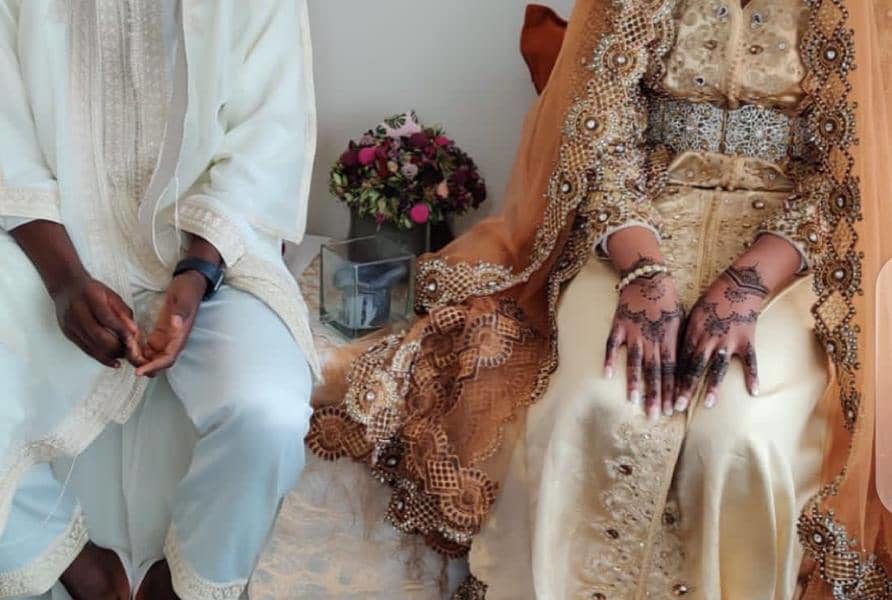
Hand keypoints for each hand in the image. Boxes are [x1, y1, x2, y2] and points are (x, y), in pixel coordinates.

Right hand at [52, 272, 144, 367]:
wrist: (66, 287)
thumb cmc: (93, 291)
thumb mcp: (112, 296)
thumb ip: (123, 313)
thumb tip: (134, 332)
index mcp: (90, 298)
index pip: (107, 318)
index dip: (121, 331)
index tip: (133, 340)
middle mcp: (77, 312)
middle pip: (98, 336)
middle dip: (117, 347)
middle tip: (130, 352)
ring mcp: (70, 324)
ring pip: (91, 346)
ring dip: (110, 355)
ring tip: (123, 357)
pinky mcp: (68, 334)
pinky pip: (85, 349)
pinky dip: (100, 357)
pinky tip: (112, 361)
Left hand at [136, 271, 204, 376]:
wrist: (189, 284)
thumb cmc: (188, 291)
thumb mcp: (185, 299)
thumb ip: (181, 312)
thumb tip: (176, 324)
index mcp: (180, 337)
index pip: (167, 359)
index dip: (153, 366)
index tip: (139, 371)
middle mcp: (172, 342)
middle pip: (158, 363)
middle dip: (142, 364)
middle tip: (126, 355)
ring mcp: (165, 339)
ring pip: (150, 357)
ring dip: (138, 358)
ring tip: (124, 348)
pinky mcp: (158, 334)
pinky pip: (146, 348)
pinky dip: (136, 349)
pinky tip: (127, 342)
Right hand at [604, 262, 683, 419]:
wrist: (648, 277)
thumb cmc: (668, 299)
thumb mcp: (682, 320)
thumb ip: (680, 343)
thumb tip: (685, 366)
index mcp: (669, 338)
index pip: (671, 370)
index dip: (672, 390)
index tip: (673, 409)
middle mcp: (652, 338)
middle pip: (654, 371)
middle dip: (656, 395)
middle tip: (655, 415)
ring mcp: (634, 332)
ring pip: (635, 362)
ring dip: (634, 383)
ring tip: (633, 401)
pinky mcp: (618, 326)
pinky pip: (612, 345)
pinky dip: (610, 359)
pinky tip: (607, 374)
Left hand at [674, 265, 765, 410]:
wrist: (738, 285)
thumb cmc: (711, 300)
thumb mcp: (692, 315)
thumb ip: (685, 336)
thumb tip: (674, 356)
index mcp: (692, 333)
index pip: (679, 361)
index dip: (671, 379)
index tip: (664, 395)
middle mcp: (708, 339)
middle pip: (694, 368)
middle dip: (685, 389)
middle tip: (678, 407)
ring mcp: (728, 340)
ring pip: (718, 368)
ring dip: (713, 387)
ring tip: (708, 404)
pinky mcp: (746, 340)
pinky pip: (750, 361)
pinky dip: (752, 376)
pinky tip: (753, 392)